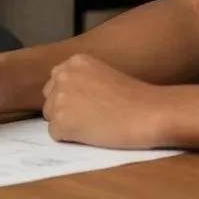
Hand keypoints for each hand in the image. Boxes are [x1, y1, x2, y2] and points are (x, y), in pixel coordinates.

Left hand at [42, 54, 169, 149]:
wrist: (148, 112)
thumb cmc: (134, 97)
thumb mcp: (103, 75)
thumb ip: (82, 80)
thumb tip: (68, 96)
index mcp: (74, 60)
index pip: (57, 81)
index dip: (72, 97)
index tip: (90, 104)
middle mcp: (62, 74)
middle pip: (50, 98)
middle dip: (65, 109)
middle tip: (91, 117)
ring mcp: (59, 97)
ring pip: (51, 117)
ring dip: (67, 124)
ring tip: (94, 125)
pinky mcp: (61, 121)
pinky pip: (56, 135)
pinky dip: (70, 138)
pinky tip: (92, 134)